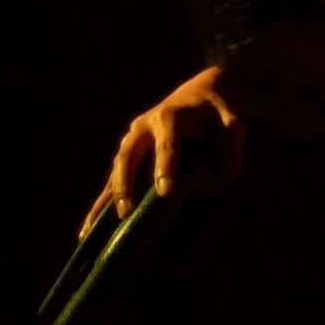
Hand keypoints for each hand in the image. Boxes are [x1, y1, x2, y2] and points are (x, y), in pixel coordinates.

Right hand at [79, 65, 245, 238]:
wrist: (202, 95)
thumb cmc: (218, 114)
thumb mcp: (233, 128)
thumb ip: (228, 158)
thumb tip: (207, 191)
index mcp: (171, 116)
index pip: (167, 144)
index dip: (165, 167)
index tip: (165, 192)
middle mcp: (145, 126)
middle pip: (129, 155)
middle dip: (126, 184)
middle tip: (128, 212)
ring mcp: (133, 139)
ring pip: (116, 169)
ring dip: (108, 196)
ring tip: (96, 228)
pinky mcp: (130, 154)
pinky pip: (113, 179)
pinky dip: (102, 203)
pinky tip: (90, 230)